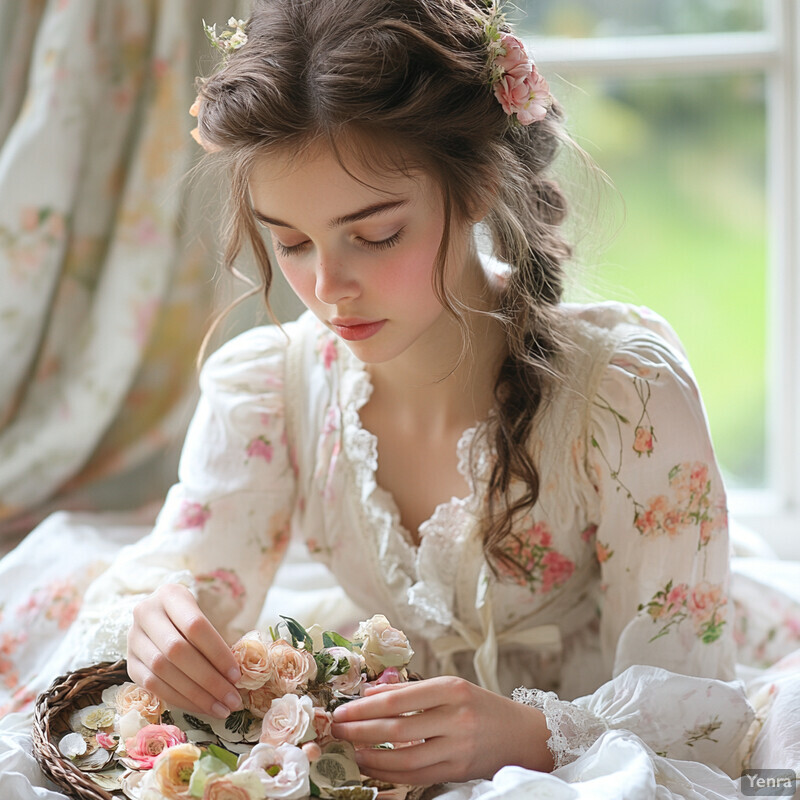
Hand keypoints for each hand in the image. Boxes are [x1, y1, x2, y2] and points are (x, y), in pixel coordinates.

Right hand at [127, 583, 242, 718]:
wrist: (159, 616)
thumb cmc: (190, 616)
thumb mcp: (203, 614)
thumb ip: (216, 640)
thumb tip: (235, 677)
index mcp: (169, 595)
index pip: (195, 626)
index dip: (217, 652)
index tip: (237, 675)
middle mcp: (146, 614)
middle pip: (177, 651)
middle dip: (209, 680)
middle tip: (233, 699)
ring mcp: (134, 639)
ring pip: (163, 671)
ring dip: (195, 695)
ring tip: (221, 708)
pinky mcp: (130, 664)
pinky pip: (153, 686)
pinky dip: (180, 699)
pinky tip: (201, 707)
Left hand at [329, 676, 553, 784]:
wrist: (522, 736)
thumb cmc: (481, 705)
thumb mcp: (452, 687)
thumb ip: (411, 690)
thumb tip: (369, 694)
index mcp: (452, 689)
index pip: (398, 699)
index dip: (365, 707)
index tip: (343, 710)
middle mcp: (456, 718)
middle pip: (396, 728)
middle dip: (360, 730)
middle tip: (337, 729)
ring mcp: (458, 748)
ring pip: (403, 758)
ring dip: (371, 756)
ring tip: (351, 751)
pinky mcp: (458, 771)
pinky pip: (416, 776)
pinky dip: (390, 773)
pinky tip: (374, 766)